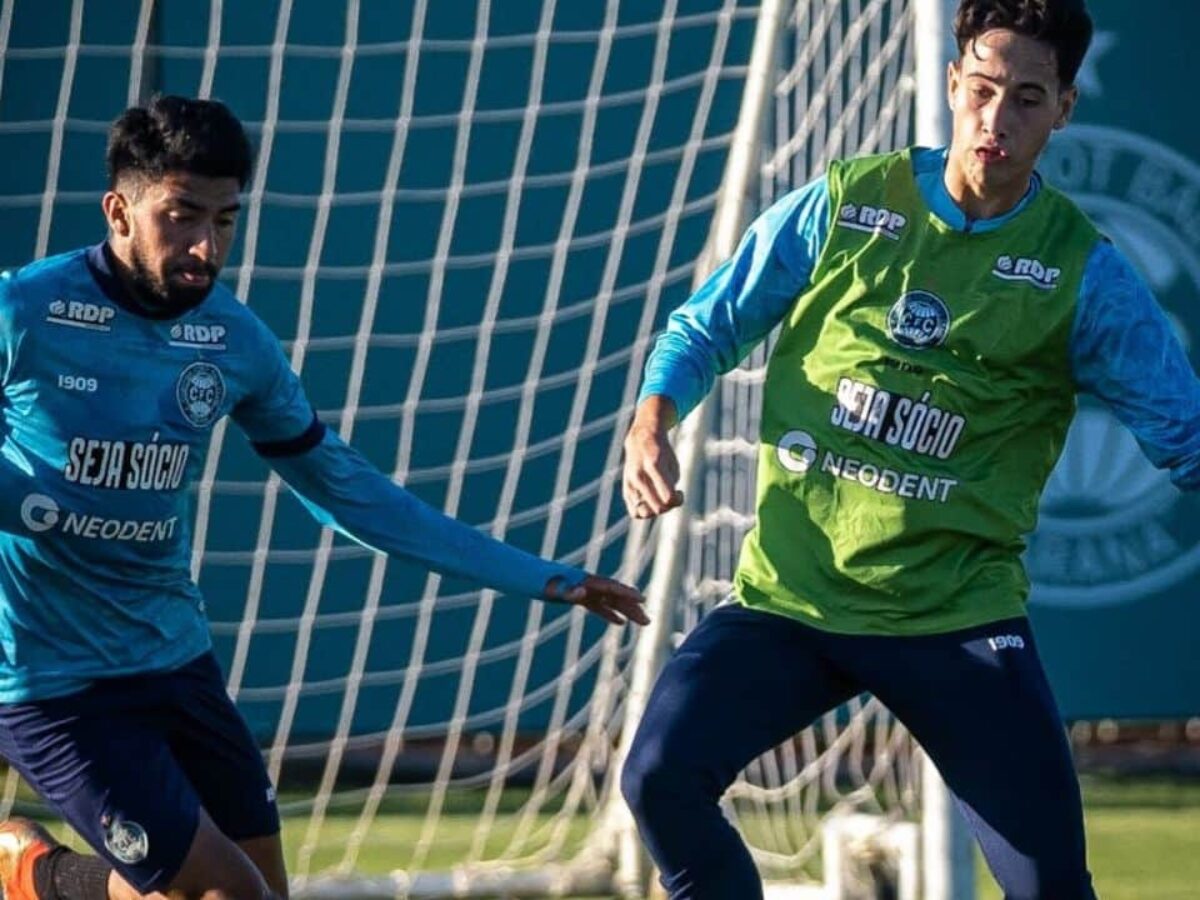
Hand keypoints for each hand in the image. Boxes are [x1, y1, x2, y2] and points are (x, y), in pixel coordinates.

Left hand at [544, 575, 649, 625]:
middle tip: (648, 622)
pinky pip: (598, 606)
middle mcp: (588, 585)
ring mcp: (584, 590)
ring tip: (644, 622)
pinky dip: (610, 613)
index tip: (642, 599)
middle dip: (632, 607)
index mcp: (584, 581)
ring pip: (610, 601)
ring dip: (627, 611)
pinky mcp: (578, 597)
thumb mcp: (550, 588)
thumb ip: (566, 591)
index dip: (626, 594)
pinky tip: (619, 622)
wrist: (524, 573)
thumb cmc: (536, 581)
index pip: (610, 588)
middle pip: (615, 596)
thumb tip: (582, 592)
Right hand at [623, 396, 683, 519]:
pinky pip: (634, 512)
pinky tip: (652, 502)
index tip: (679, 492)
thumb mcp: (673, 465)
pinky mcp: (625, 489)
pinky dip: (645, 512)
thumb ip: (671, 487)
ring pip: (643, 513)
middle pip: (657, 507)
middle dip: (669, 506)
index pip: (667, 497)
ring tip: (661, 500)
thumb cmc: (662, 452)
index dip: (677, 500)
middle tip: (672, 495)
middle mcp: (639, 475)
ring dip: (656, 510)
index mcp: (654, 465)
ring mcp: (630, 483)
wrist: (640, 439)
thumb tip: (664, 506)